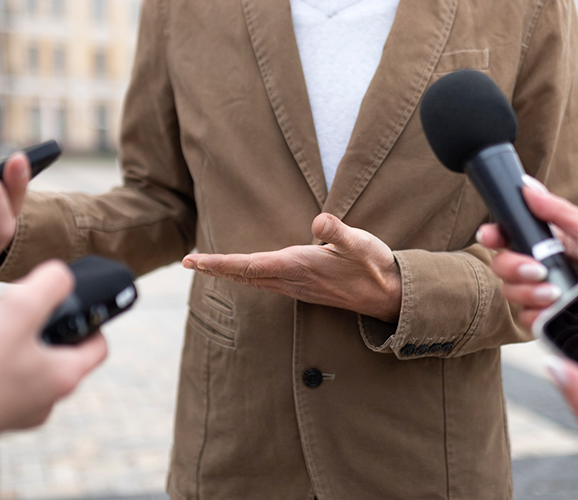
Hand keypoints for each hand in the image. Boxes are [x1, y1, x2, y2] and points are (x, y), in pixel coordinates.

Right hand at [0, 261, 107, 432]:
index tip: (71, 305)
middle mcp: (44, 399)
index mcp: (64, 377)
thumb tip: (62, 276)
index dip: (90, 321)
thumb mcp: (20, 307)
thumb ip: (50, 284)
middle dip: (26, 319)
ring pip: (11, 357)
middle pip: (49, 347)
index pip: (97, 347)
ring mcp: (13, 409)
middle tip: (7, 306)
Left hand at [182, 213, 401, 321]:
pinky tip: (244, 273)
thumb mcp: (361, 244)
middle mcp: (293, 281)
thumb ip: (340, 233)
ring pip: (254, 281)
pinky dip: (247, 276)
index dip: (221, 262)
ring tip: (206, 265)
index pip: (250, 264)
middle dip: (215, 268)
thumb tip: (319, 221)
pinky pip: (266, 283)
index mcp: (300, 267)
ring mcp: (298, 288)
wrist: (390, 297)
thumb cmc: (376, 267)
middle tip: (187, 260)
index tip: (195, 260)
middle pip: (245, 275)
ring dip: (229, 273)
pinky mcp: (305, 289)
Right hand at [478, 179, 577, 327]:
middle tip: (539, 271)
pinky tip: (555, 309)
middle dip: (514, 267)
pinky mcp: (547, 319)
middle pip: (501, 265)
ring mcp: (540, 294)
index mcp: (546, 243)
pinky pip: (524, 318)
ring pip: (510, 292)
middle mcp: (538, 268)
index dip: (493, 235)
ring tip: (555, 293)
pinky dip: (537, 313)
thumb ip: (557, 210)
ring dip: (529, 292)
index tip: (490, 236)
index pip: (508, 237)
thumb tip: (527, 185)